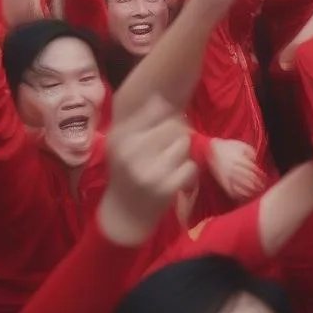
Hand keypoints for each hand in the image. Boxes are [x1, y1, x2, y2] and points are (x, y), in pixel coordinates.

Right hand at [99, 96, 196, 246]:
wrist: (123, 214)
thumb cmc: (124, 173)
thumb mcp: (121, 144)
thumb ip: (139, 120)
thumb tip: (162, 98)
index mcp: (121, 137)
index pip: (156, 109)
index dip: (168, 114)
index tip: (166, 124)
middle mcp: (132, 152)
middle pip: (175, 125)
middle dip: (178, 133)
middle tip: (170, 146)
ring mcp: (150, 171)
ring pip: (184, 144)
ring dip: (183, 152)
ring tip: (171, 162)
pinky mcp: (166, 189)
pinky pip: (191, 166)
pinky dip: (188, 171)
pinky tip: (176, 177)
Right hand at [208, 138, 265, 200]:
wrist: (212, 148)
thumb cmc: (229, 146)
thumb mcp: (242, 145)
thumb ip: (251, 152)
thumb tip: (255, 161)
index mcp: (240, 160)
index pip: (253, 170)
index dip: (260, 175)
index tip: (265, 178)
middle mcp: (234, 168)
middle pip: (248, 178)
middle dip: (257, 184)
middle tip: (262, 187)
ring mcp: (227, 175)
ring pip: (240, 185)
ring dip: (249, 190)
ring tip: (255, 192)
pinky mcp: (222, 180)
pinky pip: (230, 190)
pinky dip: (237, 194)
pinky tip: (243, 195)